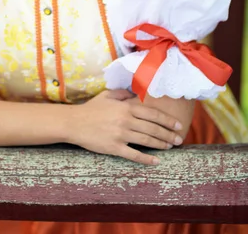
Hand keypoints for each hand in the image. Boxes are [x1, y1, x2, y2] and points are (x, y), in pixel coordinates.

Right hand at [66, 89, 182, 164]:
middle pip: (153, 128)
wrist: (74, 123)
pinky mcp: (114, 148)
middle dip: (168, 134)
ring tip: (170, 147)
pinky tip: (156, 161)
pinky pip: (134, 155)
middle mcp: (126, 121)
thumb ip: (123, 93)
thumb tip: (136, 93)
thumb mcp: (107, 96)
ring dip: (161, 145)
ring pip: (147, 141)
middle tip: (179, 139)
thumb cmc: (91, 109)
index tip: (178, 125)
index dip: (167, 120)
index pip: (152, 114)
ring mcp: (121, 135)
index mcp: (126, 107)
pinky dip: (147, 159)